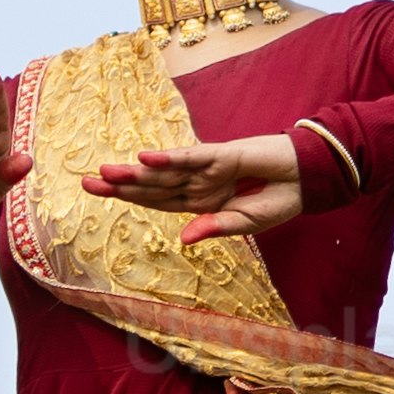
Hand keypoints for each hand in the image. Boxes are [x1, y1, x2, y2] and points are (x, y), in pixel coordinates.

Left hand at [86, 128, 304, 245]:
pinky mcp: (222, 155)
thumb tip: (184, 239)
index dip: (128, 198)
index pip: (156, 201)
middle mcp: (197, 184)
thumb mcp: (245, 223)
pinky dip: (169, 158)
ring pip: (165, 172)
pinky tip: (146, 157)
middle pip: (152, 186)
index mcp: (199, 202)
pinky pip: (190, 157)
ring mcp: (208, 168)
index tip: (99, 192)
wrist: (308, 178)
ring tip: (106, 171)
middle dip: (120, 184)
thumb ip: (215, 228)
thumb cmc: (278, 200)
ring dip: (136, 171)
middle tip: (86, 181)